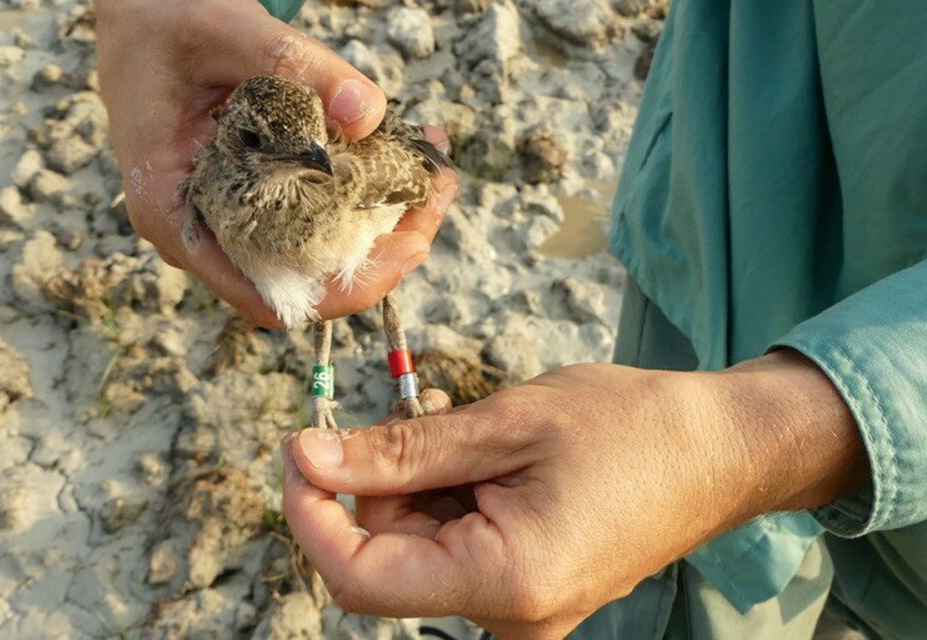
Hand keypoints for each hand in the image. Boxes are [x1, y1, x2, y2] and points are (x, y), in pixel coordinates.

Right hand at [93, 0, 457, 326]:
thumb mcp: (224, 25)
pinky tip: (404, 153)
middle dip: (384, 250)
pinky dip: (366, 196)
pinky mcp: (259, 201)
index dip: (342, 287)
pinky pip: (318, 218)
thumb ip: (290, 61)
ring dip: (385, 223)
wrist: (146, 23)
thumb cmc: (169, 27)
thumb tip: (368, 114)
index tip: (407, 245)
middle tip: (439, 190)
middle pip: (306, 280)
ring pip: (319, 254)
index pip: (264, 293)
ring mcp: (233, 222)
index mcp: (174, 213)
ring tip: (435, 169)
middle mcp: (204, 233)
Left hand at [282, 352, 868, 638]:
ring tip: (450, 416)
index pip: (358, 575)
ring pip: (419, 543)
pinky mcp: (530, 581)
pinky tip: (469, 441)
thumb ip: (400, 448)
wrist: (722, 448)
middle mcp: (508, 614)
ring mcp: (521, 604)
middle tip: (403, 409)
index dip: (311, 511)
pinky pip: (457, 541)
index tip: (300, 445)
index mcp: (504, 582)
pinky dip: (446, 489)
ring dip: (414, 476)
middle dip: (373, 480)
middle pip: (387, 555)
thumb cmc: (632, 427)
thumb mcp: (507, 421)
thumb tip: (307, 457)